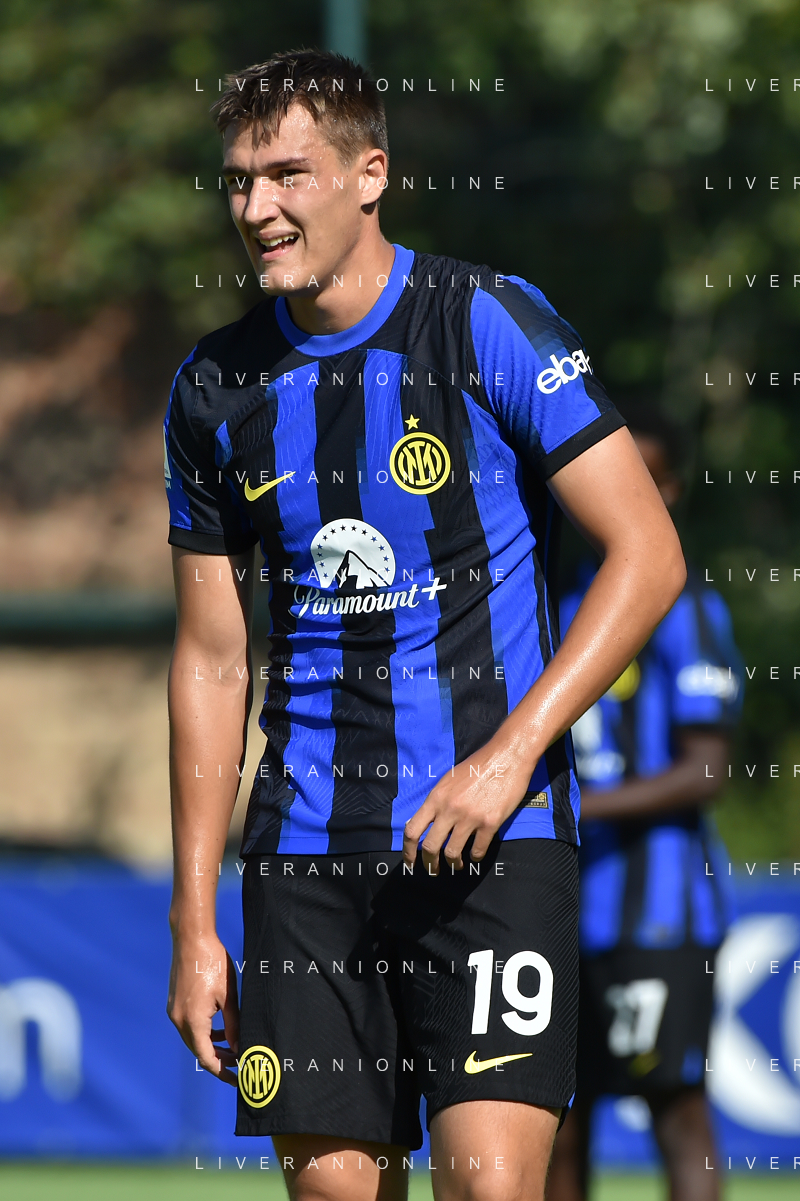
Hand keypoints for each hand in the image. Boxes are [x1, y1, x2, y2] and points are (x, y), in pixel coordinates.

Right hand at [167, 931, 239, 1084]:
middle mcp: (179, 1021)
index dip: (222, 1072)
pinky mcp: (174, 1003)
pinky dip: (204, 1032)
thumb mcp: (228, 996)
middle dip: (219, 1060)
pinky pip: (189, 1026)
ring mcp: (174, 1012)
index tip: (237, 1079)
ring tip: (233, 1046)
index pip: (207, 1059)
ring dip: (211, 1046)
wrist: (191, 938)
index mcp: (192, 1022)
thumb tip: (239, 1047)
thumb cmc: (213, 963)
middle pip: (199, 1051)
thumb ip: (233, 1025)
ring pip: (194, 1039)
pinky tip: (219, 1029)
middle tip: (240, 1063)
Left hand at [403, 738, 535, 873]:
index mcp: (436, 797)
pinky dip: (475, 858)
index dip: (408, 850)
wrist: (507, 756)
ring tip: (456, 865)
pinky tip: (475, 856)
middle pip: (430, 847)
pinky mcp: (490, 823)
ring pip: (453, 853)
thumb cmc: (478, 765)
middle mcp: (449, 809)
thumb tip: (427, 822)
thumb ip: (437, 801)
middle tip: (434, 870)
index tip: (410, 862)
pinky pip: (478, 850)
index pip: (412, 829)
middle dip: (430, 864)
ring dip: (453, 863)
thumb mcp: (449, 780)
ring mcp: (470, 817)